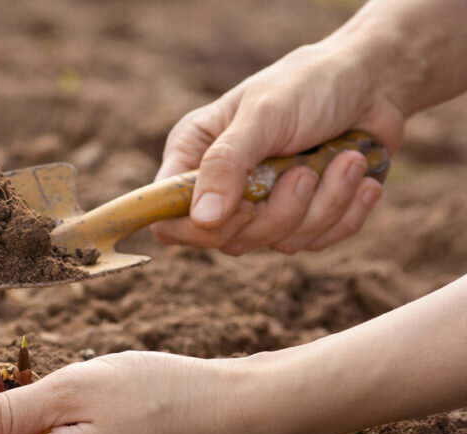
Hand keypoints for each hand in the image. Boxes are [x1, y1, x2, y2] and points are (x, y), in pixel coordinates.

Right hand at [150, 38, 404, 254]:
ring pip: (278, 243)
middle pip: (228, 239)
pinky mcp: (303, 218)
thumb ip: (227, 163)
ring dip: (324, 204)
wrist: (373, 81)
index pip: (169, 219)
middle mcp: (222, 187)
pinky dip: (346, 211)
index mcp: (194, 156)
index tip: (241, 208)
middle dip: (278, 211)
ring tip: (347, 160)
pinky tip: (359, 176)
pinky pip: (316, 242)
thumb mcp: (263, 115)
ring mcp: (263, 206)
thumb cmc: (309, 84)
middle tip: (305, 171)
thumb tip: (202, 218)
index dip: (198, 228)